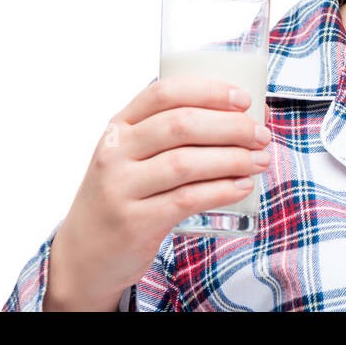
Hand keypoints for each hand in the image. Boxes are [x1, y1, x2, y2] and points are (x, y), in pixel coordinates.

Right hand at [44, 76, 272, 310]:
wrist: (84, 253)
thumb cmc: (124, 194)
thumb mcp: (133, 155)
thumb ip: (172, 135)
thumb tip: (242, 117)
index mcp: (119, 126)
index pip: (164, 93)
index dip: (208, 91)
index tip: (243, 99)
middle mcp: (116, 152)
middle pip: (181, 125)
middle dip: (231, 126)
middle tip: (261, 135)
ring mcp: (121, 187)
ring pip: (186, 162)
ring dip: (232, 159)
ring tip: (260, 160)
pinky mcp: (134, 222)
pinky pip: (186, 199)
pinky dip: (221, 190)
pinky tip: (242, 186)